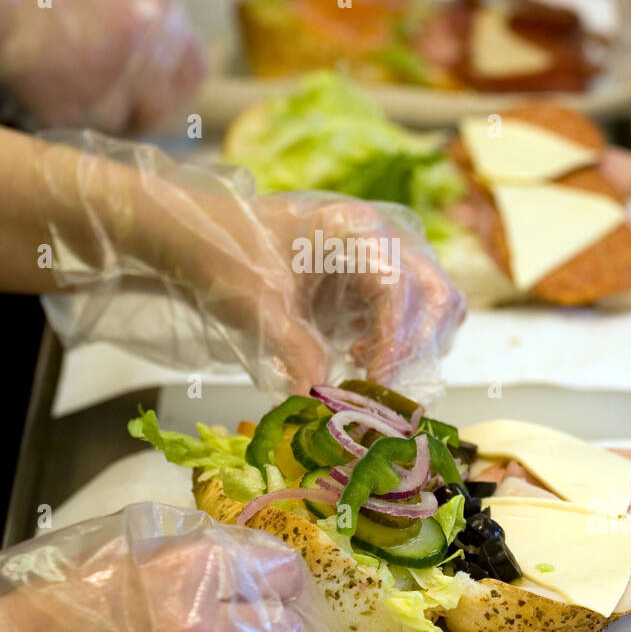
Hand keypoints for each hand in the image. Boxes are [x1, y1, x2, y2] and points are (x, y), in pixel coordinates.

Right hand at [0, 0, 204, 130]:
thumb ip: (142, 11)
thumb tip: (162, 47)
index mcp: (158, 10)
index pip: (194, 71)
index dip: (174, 90)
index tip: (156, 96)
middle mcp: (144, 48)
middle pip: (161, 111)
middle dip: (138, 115)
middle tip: (110, 107)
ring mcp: (108, 80)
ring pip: (119, 125)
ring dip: (96, 115)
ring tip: (64, 83)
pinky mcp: (70, 108)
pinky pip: (78, 128)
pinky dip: (61, 116)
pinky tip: (40, 85)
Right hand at [0, 506, 311, 631]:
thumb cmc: (49, 612)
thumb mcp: (122, 556)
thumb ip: (189, 555)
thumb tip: (248, 563)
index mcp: (189, 574)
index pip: (278, 572)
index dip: (281, 578)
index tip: (279, 585)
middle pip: (281, 631)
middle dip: (277, 627)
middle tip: (268, 629)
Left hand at [36, 137, 466, 396]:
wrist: (194, 234)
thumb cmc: (224, 255)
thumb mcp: (257, 307)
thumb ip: (294, 352)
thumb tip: (322, 400)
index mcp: (357, 232)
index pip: (402, 290)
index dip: (398, 343)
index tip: (377, 385)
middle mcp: (379, 239)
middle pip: (436, 296)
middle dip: (417, 349)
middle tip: (385, 391)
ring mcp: (377, 260)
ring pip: (432, 307)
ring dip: (414, 349)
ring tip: (372, 378)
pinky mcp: (366, 283)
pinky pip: (406, 316)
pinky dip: (397, 347)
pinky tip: (360, 363)